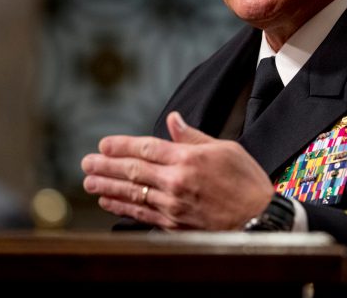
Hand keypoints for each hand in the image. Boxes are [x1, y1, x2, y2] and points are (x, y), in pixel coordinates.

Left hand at [81, 111, 273, 229]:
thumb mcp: (226, 149)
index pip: (146, 148)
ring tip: (89, 181)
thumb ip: (193, 137)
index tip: (104, 143)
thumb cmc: (247, 182)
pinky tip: (109, 202)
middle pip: (133, 171)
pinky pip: (142, 214)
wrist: (259, 220)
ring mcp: (173, 205)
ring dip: (108, 186)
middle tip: (87, 162)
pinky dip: (122, 207)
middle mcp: (176, 182)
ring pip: (132, 193)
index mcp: (189, 159)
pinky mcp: (174, 224)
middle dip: (107, 165)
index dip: (122, 145)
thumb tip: (173, 120)